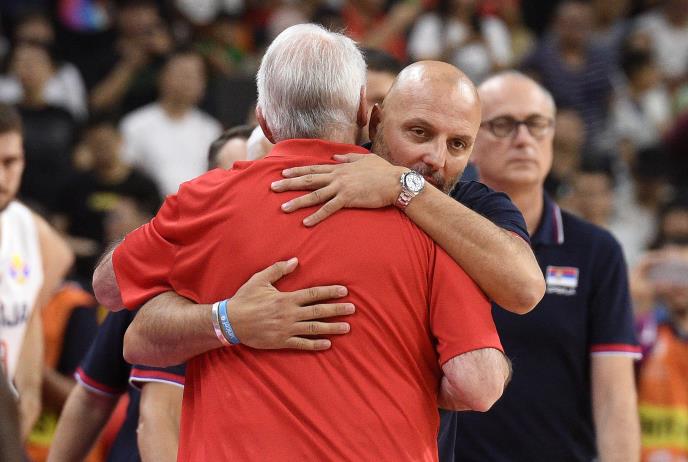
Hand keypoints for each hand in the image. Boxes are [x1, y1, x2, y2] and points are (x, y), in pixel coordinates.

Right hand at [229, 258, 354, 350]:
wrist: (230, 322)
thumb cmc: (245, 299)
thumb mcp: (259, 280)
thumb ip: (278, 270)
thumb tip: (295, 260)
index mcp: (286, 298)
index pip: (313, 294)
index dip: (330, 292)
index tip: (344, 291)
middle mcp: (290, 314)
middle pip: (318, 311)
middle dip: (337, 310)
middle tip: (352, 309)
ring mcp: (287, 329)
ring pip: (314, 328)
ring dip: (332, 327)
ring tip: (346, 327)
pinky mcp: (281, 342)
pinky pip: (302, 344)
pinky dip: (315, 344)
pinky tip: (327, 344)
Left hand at [270, 153, 405, 225]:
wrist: (395, 181)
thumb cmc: (383, 171)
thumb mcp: (364, 159)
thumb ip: (348, 158)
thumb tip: (336, 158)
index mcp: (339, 168)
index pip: (313, 169)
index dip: (297, 170)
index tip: (283, 172)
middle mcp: (337, 176)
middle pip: (308, 180)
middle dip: (289, 183)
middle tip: (272, 187)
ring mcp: (341, 187)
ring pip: (314, 195)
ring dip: (297, 201)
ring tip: (283, 208)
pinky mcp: (348, 199)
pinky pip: (328, 209)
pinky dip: (316, 216)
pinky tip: (305, 222)